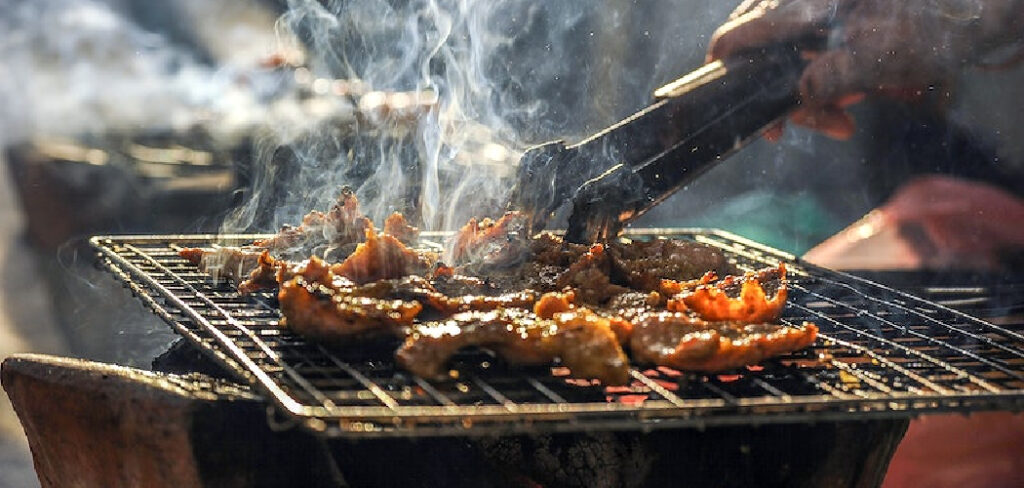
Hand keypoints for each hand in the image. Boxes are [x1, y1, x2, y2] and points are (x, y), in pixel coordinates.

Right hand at [708, 0, 1023, 140]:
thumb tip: (797, 95)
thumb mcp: (883, 58)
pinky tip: (846, 98)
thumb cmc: (928, 29)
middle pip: (757, 49)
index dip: (727, 71)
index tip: (737, 105)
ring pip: (781, 54)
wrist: (968, 12)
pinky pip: (802, 49)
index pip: (740, 34)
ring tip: (842, 119)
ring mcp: (811, 7)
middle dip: (782, 96)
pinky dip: (818, 77)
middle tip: (810, 127)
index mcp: (804, 4)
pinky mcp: (824, 17)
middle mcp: (800, 1)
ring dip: (806, 94)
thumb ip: (834, 75)